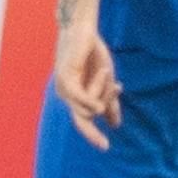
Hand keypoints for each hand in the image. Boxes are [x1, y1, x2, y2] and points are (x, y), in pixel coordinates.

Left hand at [53, 20, 119, 147]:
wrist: (83, 30)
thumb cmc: (92, 53)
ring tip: (106, 71)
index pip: (81, 121)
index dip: (92, 135)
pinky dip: (97, 90)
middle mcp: (64, 95)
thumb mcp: (105, 82)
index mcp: (73, 96)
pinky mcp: (65, 80)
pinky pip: (85, 98)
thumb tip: (115, 125)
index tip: (106, 147)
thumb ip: (110, 103)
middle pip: (85, 118)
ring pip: (90, 107)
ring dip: (104, 91)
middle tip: (108, 128)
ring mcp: (62, 88)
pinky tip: (105, 76)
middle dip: (95, 126)